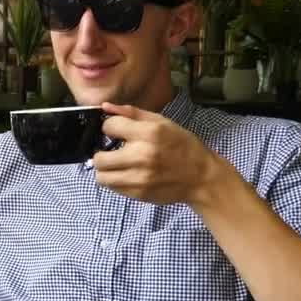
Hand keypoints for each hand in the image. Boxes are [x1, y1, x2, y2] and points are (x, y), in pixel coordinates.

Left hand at [92, 102, 227, 205]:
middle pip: (99, 158)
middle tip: (111, 152)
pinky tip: (127, 174)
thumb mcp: (162, 122)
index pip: (108, 127)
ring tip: (117, 165)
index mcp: (148, 133)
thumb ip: (131, 113)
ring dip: (106, 170)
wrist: (201, 176)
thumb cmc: (182, 145)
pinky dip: (115, 181)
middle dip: (102, 153)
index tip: (117, 131)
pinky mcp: (138, 193)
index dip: (110, 127)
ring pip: (101, 177)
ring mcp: (139, 178)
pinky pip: (113, 188)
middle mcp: (141, 156)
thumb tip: (105, 107)